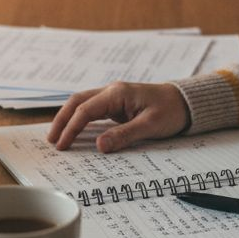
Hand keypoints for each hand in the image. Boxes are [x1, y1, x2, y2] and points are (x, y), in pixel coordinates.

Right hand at [47, 82, 189, 152]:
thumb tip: (99, 146)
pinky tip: (75, 131)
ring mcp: (114, 96)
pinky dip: (80, 119)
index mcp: (118, 93)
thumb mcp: (150, 126)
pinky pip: (92, 109)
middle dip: (62, 120)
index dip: (71, 127)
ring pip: (82, 103)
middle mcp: (112, 91)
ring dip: (68, 118)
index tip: (62, 144)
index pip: (85, 110)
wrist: (186, 102)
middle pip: (77, 101)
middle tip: (52, 140)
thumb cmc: (172, 111)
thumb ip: (124, 135)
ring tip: (58, 137)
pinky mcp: (117, 103)